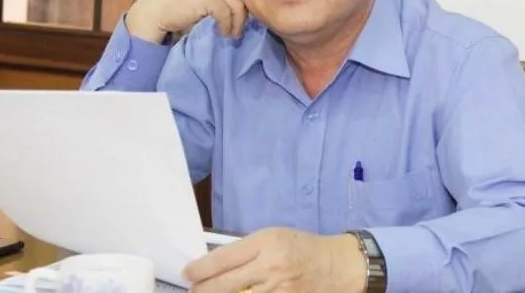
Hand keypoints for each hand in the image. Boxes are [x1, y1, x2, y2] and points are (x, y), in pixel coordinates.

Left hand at [183, 227, 366, 292]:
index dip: (200, 269)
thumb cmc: (302, 247)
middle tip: (193, 290)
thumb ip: (246, 249)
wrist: (337, 267)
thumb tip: (214, 264)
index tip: (187, 273)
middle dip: (203, 290)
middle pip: (225, 285)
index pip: (224, 259)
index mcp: (266, 243)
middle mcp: (270, 267)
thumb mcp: (273, 237)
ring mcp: (278, 291)